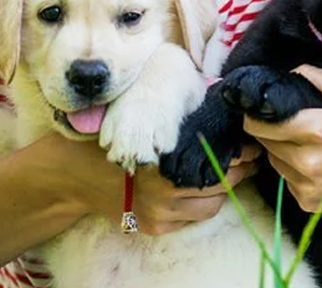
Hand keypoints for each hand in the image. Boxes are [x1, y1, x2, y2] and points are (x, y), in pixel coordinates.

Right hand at [47, 134, 260, 234]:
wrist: (71, 174)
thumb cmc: (109, 135)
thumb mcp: (141, 115)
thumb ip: (177, 114)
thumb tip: (216, 94)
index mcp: (166, 161)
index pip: (220, 161)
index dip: (241, 151)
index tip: (250, 141)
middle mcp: (165, 192)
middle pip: (223, 184)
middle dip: (239, 169)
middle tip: (248, 154)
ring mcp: (160, 213)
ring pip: (212, 206)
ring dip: (222, 189)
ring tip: (227, 170)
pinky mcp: (154, 227)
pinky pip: (192, 219)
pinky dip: (200, 203)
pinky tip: (199, 186)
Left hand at [243, 65, 321, 215]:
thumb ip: (315, 77)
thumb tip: (287, 74)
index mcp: (315, 130)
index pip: (261, 125)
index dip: (255, 115)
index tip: (259, 109)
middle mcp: (307, 162)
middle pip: (264, 143)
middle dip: (269, 131)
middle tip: (285, 124)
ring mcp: (306, 186)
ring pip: (274, 162)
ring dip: (281, 152)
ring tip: (304, 144)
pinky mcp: (308, 203)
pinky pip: (287, 181)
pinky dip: (294, 171)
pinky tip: (315, 164)